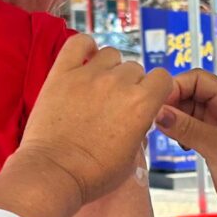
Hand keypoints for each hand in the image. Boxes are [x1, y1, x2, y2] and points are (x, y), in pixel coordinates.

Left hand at [18, 35, 172, 205]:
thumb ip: (140, 130)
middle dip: (130, 84)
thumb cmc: (92, 174)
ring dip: (109, 67)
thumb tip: (137, 120)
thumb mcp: (132, 158)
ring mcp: (89, 75)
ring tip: (99, 86)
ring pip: (111, 54)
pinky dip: (85, 46)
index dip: (156, 89)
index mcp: (142, 104)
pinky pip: (79, 43)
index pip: (163, 78)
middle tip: (116, 103)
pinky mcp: (62, 74)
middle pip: (135, 68)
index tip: (146, 99)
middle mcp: (119, 83)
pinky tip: (85, 59)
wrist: (54, 174)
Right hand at [155, 71, 216, 216]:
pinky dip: (180, 133)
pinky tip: (177, 144)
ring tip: (162, 131)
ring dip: (175, 119)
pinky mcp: (214, 146)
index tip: (158, 101)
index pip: (200, 79)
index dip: (177, 86)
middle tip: (155, 117)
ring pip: (190, 113)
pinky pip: (191, 130)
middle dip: (173, 102)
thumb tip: (160, 112)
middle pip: (192, 93)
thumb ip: (187, 128)